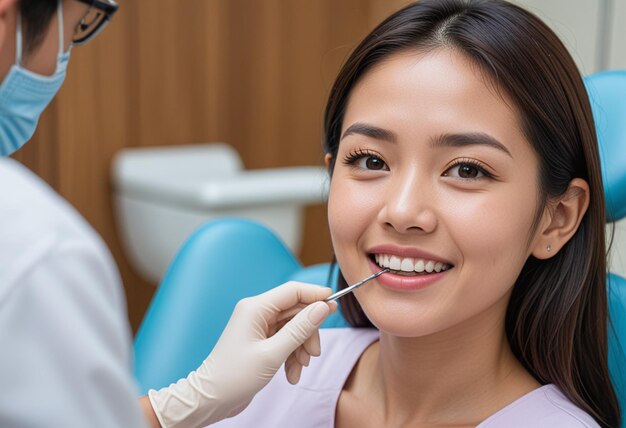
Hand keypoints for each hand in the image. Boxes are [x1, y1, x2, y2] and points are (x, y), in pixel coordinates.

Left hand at [147, 281, 335, 427]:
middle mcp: (257, 313)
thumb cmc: (234, 376)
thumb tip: (323, 308)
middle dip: (308, 333)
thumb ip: (300, 329)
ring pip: (294, 328)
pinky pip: (286, 341)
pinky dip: (293, 356)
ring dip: (301, 348)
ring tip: (300, 369)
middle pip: (296, 311)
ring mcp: (259, 327)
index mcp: (255, 308)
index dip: (316, 295)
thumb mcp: (272, 353)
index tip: (335, 303)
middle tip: (314, 354)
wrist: (212, 400)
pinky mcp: (261, 341)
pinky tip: (291, 374)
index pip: (293, 291)